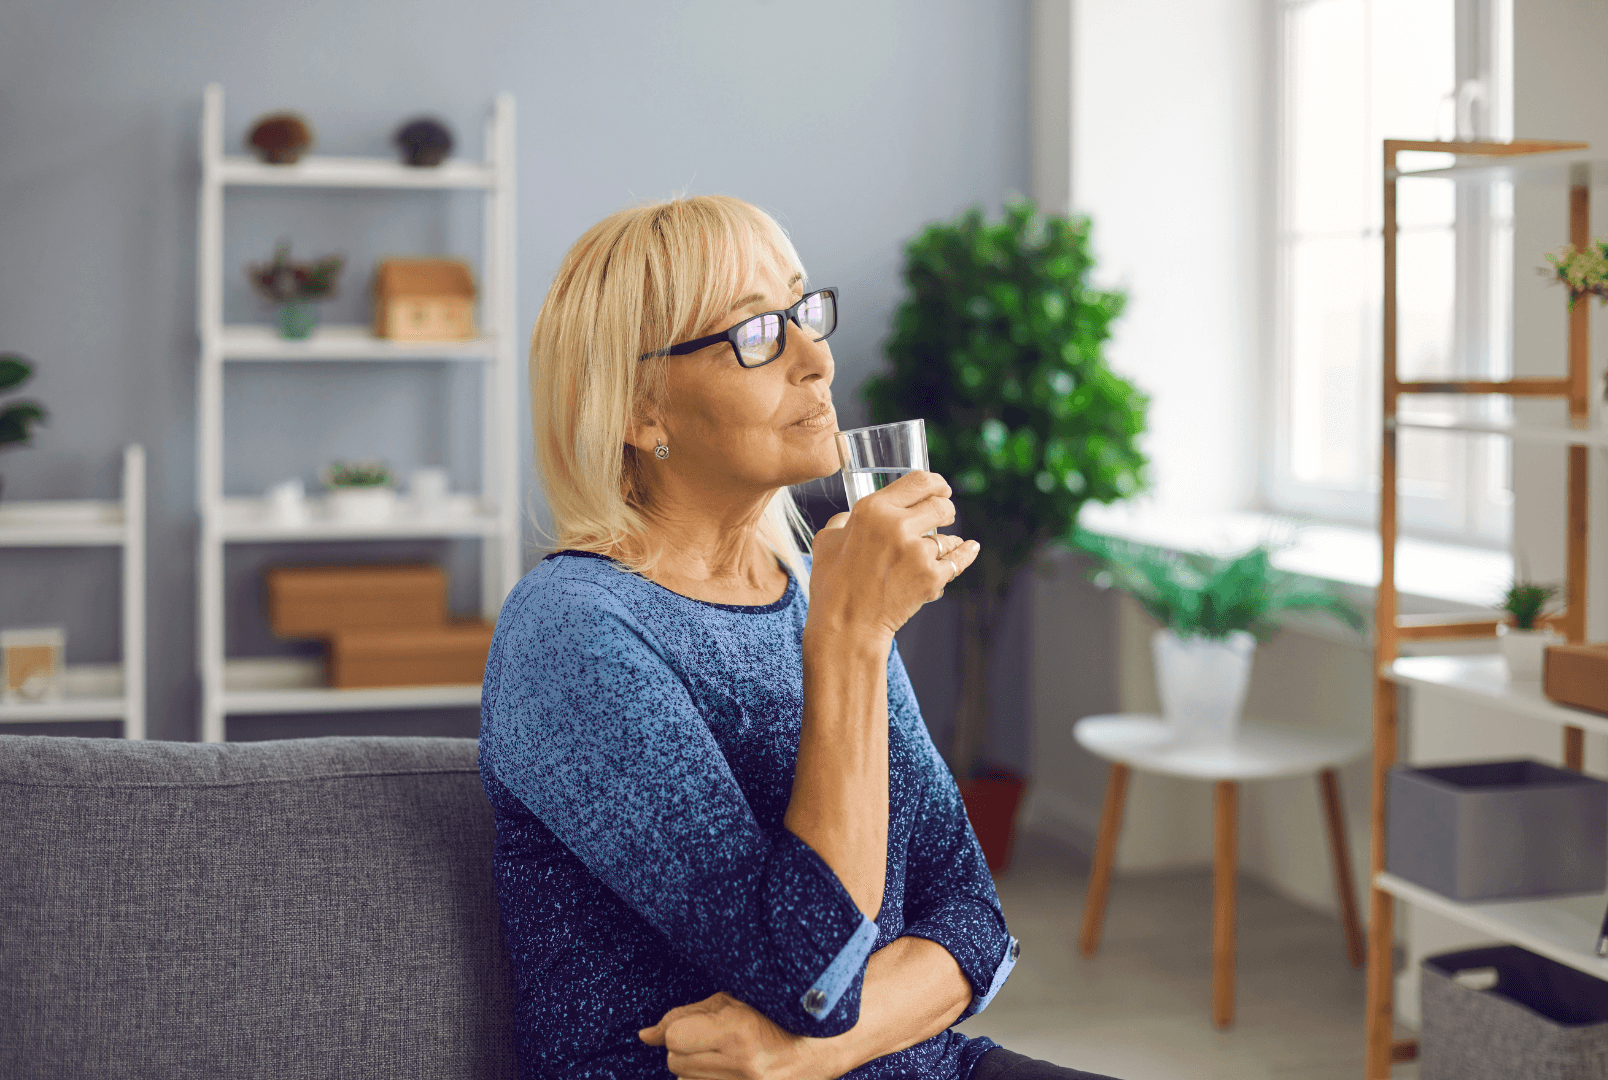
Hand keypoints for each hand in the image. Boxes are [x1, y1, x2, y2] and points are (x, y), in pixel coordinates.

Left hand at [638, 992, 837, 1079]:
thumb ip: (686, 1015)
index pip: (675, 1039)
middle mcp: (742, 1066)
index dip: (677, 1029)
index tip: (693, 1024)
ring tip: (725, 1051)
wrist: (829, 1041)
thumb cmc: (781, 1010)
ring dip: (696, 1065)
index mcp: (738, 1033)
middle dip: (685, 1047)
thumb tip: (643, 1036)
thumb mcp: (734, 1000)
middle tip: (713, 1035)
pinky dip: (708, 1078)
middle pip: (676, 1062)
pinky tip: (728, 1067)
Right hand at [808, 471, 979, 644]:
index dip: (936, 482)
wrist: (847, 627)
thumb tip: (854, 517)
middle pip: (941, 504)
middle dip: (946, 509)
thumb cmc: (833, 585)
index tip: (942, 488)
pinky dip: (964, 554)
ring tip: (943, 546)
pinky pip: (957, 560)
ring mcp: (917, 552)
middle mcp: (896, 526)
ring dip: (948, 540)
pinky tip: (970, 548)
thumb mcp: (826, 541)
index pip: (918, 480)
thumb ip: (845, 521)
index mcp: (871, 510)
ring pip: (948, 536)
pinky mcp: (932, 577)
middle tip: (945, 516)